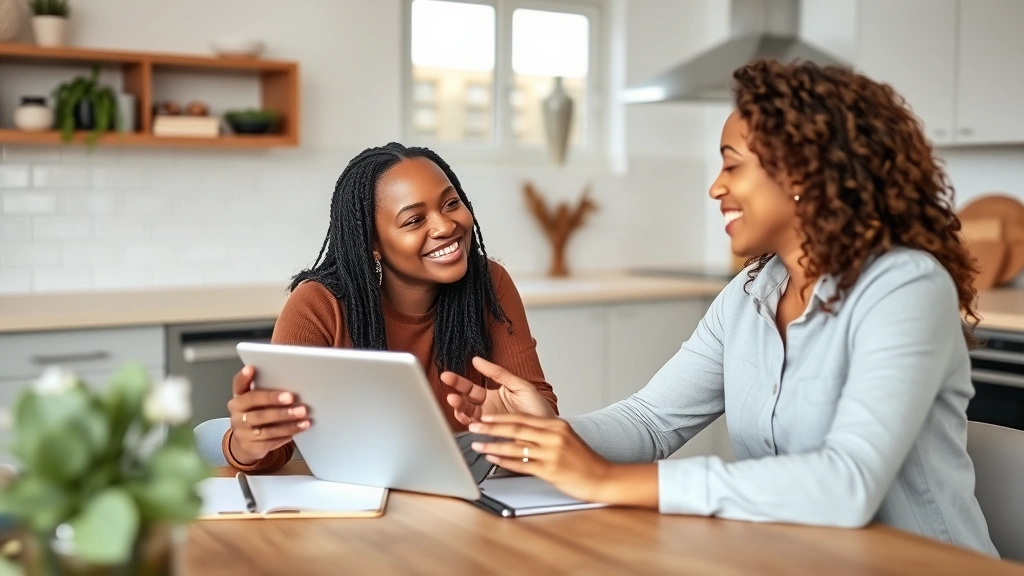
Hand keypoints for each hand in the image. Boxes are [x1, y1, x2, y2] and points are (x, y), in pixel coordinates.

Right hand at [226, 365, 309, 464]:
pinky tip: (298, 429)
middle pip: (257, 410)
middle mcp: (237, 415)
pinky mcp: (251, 446)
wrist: (246, 442)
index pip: (238, 386)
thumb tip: (289, 379)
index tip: (251, 368)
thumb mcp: (256, 400)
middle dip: (276, 404)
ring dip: (287, 423)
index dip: (244, 378)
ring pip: (266, 428)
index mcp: (238, 399)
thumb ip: (266, 389)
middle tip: (292, 398)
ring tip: (303, 416)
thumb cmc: (256, 414)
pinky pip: (271, 441)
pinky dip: (286, 435)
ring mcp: (242, 432)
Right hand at [441, 357, 555, 425]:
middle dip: (456, 396)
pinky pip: (477, 431)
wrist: (550, 430)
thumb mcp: (519, 385)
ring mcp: (489, 423)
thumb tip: (477, 360)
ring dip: (460, 409)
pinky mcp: (493, 436)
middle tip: (450, 392)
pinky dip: (470, 425)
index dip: (458, 381)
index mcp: (492, 395)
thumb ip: (498, 373)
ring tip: (456, 402)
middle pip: (465, 402)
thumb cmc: (539, 409)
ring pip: (468, 416)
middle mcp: (488, 410)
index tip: (447, 376)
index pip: (470, 387)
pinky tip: (468, 420)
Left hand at [467, 413, 611, 502]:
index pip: (523, 418)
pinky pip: (522, 465)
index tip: (484, 416)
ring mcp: (552, 453)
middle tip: (473, 427)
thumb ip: (544, 432)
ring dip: (493, 445)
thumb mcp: (565, 437)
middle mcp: (554, 436)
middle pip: (516, 429)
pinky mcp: (551, 470)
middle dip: (491, 427)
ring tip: (477, 445)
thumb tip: (518, 431)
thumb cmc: (582, 460)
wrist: (602, 477)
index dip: (501, 417)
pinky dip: (504, 461)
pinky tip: (493, 460)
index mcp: (557, 425)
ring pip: (516, 447)